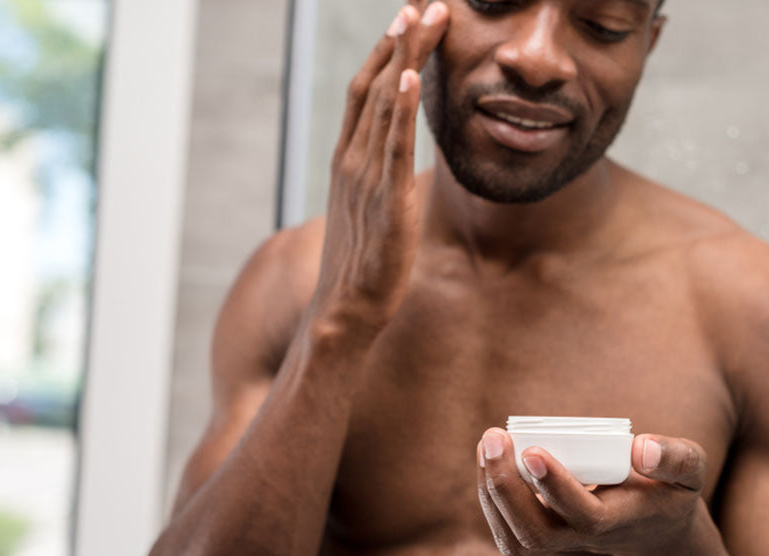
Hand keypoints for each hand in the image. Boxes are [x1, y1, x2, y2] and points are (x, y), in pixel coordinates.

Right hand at [309, 2, 448, 335]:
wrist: (343, 311)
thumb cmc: (362, 267)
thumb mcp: (372, 213)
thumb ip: (383, 182)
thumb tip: (405, 168)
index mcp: (348, 161)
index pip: (365, 93)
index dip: (385, 53)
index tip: (406, 20)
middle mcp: (351, 160)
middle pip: (374, 85)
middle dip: (399, 41)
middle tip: (424, 3)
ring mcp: (364, 178)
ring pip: (384, 105)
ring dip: (405, 58)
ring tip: (425, 18)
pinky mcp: (385, 200)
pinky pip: (391, 146)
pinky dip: (399, 108)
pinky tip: (410, 76)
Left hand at [476, 428, 707, 555]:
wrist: (653, 527)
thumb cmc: (668, 490)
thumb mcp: (690, 469)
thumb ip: (675, 457)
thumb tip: (640, 449)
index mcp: (618, 523)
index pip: (583, 516)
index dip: (555, 486)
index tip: (532, 451)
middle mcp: (583, 540)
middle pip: (535, 532)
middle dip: (506, 487)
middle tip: (494, 438)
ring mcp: (559, 542)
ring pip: (515, 536)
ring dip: (492, 491)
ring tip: (488, 443)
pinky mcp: (541, 536)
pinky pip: (506, 529)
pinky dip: (490, 495)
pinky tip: (488, 457)